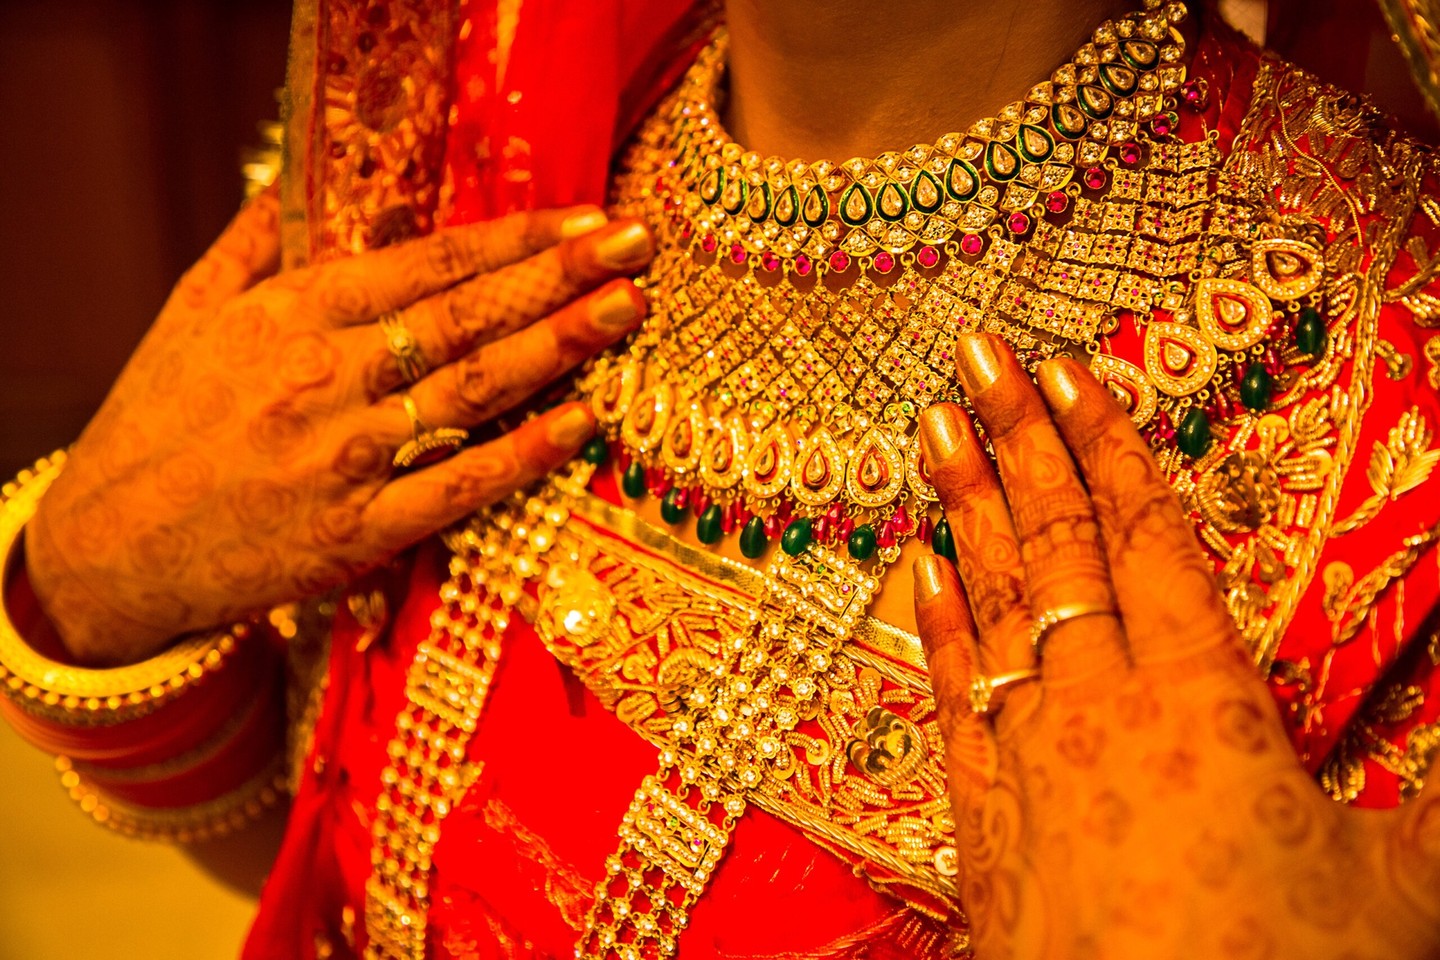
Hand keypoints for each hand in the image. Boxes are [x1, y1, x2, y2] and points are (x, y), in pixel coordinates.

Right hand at [26, 189, 652, 664]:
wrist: (107, 550)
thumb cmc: (155, 424)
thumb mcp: (189, 313)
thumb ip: (253, 245)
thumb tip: (294, 183)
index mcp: (291, 312)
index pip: (429, 261)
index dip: (516, 236)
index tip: (584, 215)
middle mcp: (325, 374)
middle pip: (466, 315)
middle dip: (560, 275)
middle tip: (635, 246)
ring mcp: (346, 455)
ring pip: (473, 389)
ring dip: (558, 346)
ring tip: (626, 309)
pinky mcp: (359, 531)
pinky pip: (460, 484)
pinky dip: (525, 453)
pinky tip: (583, 421)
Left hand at [914, 333, 1439, 958]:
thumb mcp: (1403, 882)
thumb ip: (1433, 790)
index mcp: (1201, 698)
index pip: (1150, 536)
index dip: (1114, 445)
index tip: (1075, 374)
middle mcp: (1099, 704)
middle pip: (1058, 540)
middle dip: (1020, 437)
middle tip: (981, 355)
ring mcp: (1029, 753)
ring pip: (992, 599)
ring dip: (964, 505)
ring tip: (932, 427)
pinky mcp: (984, 812)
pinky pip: (949, 693)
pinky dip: (931, 625)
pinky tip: (915, 569)